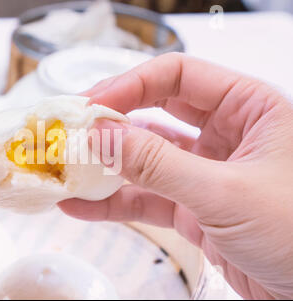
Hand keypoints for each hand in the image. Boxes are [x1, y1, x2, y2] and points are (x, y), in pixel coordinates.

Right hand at [59, 53, 292, 299]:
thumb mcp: (225, 192)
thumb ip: (159, 164)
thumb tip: (102, 137)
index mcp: (248, 108)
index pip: (178, 76)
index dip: (130, 85)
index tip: (91, 106)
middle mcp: (225, 133)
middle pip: (156, 111)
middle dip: (112, 121)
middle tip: (71, 129)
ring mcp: (205, 172)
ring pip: (146, 158)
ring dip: (107, 165)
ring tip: (68, 168)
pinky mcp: (193, 208)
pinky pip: (147, 198)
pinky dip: (115, 202)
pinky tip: (82, 205)